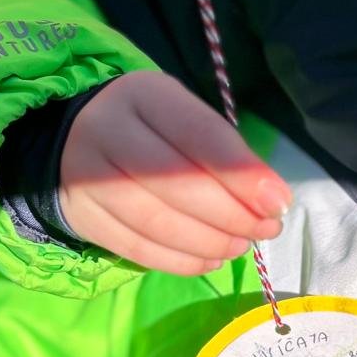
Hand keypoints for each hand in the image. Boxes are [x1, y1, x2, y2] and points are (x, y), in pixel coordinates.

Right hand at [58, 70, 291, 275]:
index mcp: (144, 95)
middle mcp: (107, 129)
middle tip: (265, 229)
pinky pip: (135, 249)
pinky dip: (180, 261)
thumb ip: (227, 154)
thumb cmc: (153, 128)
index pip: (199, 135)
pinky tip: (209, 260)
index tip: (278, 202)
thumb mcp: (188, 120)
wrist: (78, 137)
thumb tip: (270, 202)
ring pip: (155, 222)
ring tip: (239, 246)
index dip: (242, 174)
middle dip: (231, 214)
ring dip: (208, 242)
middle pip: (176, 183)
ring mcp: (85, 175)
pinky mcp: (81, 215)